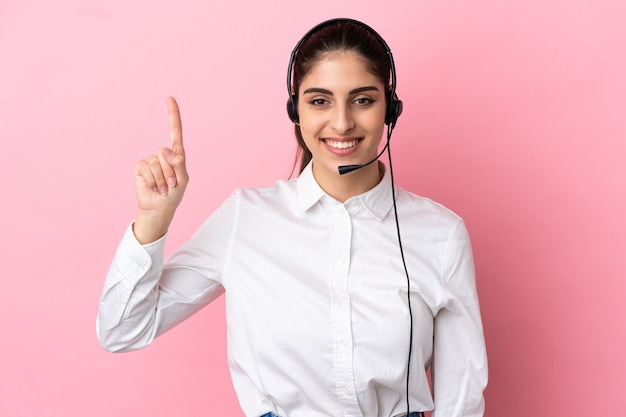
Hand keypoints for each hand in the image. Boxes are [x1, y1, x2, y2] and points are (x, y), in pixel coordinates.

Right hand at [132, 97, 188, 242]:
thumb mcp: (182, 180)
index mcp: (176, 155)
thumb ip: (177, 164)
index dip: (173, 115)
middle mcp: (162, 154)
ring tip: (163, 187)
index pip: (175, 132)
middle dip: (170, 172)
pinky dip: (151, 180)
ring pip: (156, 163)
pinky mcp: (140, 167)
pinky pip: (146, 168)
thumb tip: (164, 149)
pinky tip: (153, 187)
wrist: (159, 208)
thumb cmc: (174, 194)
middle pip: (166, 154)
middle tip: (171, 185)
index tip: (170, 98)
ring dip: (161, 179)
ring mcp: (150, 160)